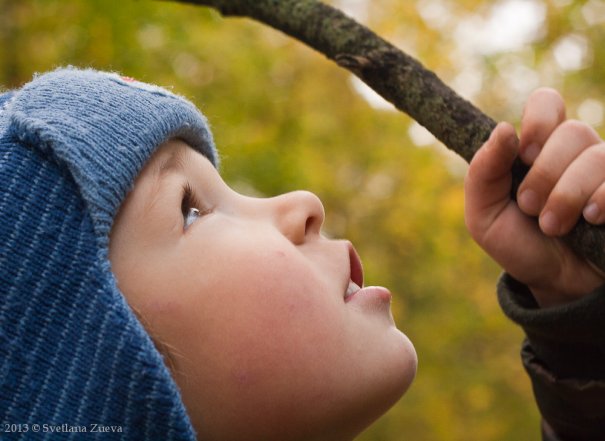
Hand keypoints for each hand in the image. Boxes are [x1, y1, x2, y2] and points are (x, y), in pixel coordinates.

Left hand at [465, 88, 604, 306]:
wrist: (555, 284)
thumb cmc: (518, 244)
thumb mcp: (484, 215)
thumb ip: (482, 173)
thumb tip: (504, 129)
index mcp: (540, 148)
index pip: (548, 103)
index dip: (540, 121)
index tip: (525, 156)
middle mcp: (577, 152)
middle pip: (573, 132)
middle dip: (545, 175)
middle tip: (530, 208)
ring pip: (598, 156)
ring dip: (568, 195)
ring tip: (554, 226)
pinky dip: (601, 200)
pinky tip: (591, 221)